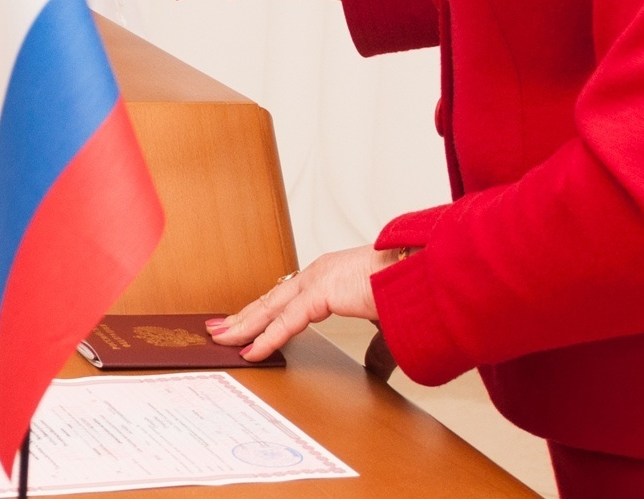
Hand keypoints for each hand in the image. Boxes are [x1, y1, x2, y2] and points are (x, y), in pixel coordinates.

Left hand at [206, 245, 409, 360]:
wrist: (425, 272)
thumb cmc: (410, 291)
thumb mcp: (386, 327)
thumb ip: (377, 350)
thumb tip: (375, 370)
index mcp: (332, 278)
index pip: (288, 298)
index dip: (265, 312)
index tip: (246, 324)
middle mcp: (319, 274)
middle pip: (270, 301)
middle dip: (242, 316)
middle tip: (218, 329)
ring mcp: (318, 280)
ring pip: (270, 308)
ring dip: (243, 324)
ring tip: (220, 338)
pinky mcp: (322, 292)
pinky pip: (287, 321)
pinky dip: (267, 337)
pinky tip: (250, 350)